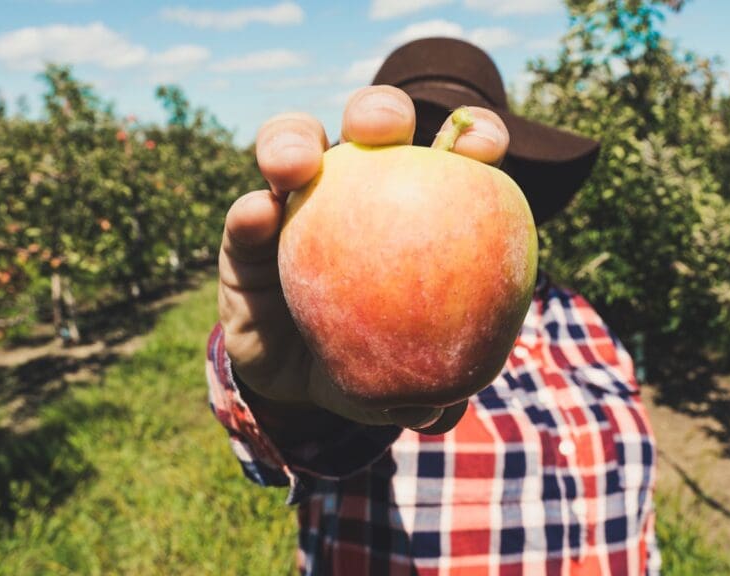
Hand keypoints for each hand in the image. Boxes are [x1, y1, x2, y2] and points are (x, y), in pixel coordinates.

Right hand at [218, 85, 510, 432]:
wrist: (305, 384)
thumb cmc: (374, 363)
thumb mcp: (402, 381)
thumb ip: (423, 390)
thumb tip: (441, 413)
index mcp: (418, 208)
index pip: (453, 158)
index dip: (474, 138)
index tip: (485, 150)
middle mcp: (357, 191)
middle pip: (371, 129)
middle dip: (380, 113)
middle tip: (381, 129)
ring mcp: (297, 205)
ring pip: (293, 147)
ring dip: (292, 143)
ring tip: (293, 164)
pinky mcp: (247, 236)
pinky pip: (244, 218)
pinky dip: (249, 213)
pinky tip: (257, 216)